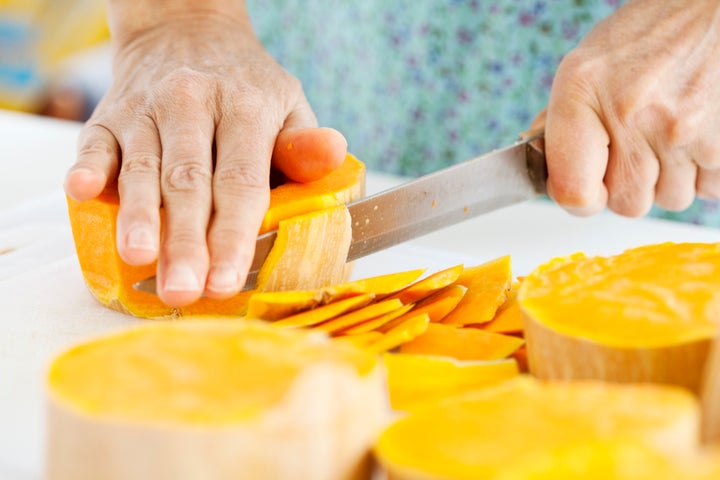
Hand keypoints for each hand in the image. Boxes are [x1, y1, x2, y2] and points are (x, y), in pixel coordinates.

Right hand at [63, 11, 346, 306]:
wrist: (187, 30)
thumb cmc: (246, 86)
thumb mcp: (287, 104)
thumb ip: (302, 143)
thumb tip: (333, 153)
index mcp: (245, 106)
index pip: (241, 181)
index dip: (232, 234)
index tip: (227, 280)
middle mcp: (192, 102)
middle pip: (188, 183)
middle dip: (185, 241)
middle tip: (184, 290)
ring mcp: (146, 108)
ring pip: (141, 168)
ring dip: (137, 216)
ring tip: (139, 258)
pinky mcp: (109, 114)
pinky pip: (94, 142)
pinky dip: (87, 168)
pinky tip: (82, 193)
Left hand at [543, 0, 719, 216]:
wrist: (713, 8)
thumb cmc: (650, 35)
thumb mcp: (589, 66)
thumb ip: (561, 119)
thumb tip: (539, 162)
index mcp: (583, 91)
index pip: (573, 192)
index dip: (581, 200)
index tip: (587, 190)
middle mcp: (630, 113)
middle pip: (626, 204)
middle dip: (631, 184)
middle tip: (639, 145)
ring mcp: (681, 129)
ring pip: (670, 200)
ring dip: (670, 178)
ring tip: (672, 131)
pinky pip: (710, 189)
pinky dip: (706, 170)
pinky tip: (699, 133)